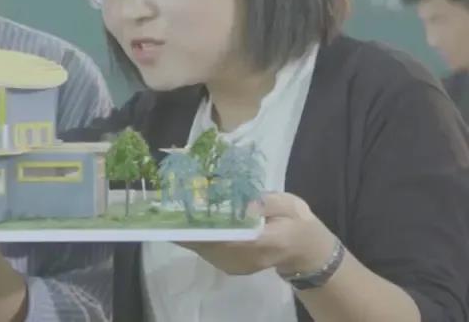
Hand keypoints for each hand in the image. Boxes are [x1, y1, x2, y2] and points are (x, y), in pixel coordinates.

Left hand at [178, 192, 336, 276]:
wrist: (304, 250)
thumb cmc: (296, 223)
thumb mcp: (290, 205)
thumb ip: (268, 203)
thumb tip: (246, 205)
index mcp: (266, 242)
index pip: (230, 236)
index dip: (205, 226)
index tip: (184, 212)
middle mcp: (247, 259)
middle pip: (210, 244)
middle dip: (188, 226)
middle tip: (167, 207)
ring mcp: (237, 266)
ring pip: (204, 249)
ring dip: (187, 232)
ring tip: (168, 211)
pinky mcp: (230, 266)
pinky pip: (206, 252)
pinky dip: (194, 237)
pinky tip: (182, 222)